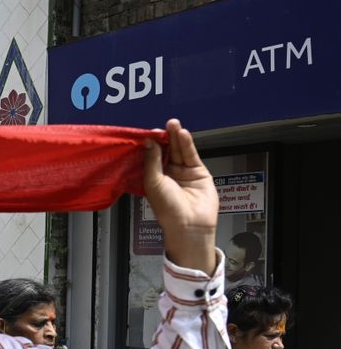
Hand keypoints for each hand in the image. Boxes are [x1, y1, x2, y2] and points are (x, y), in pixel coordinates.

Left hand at [143, 119, 218, 272]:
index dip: (152, 144)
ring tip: (173, 124)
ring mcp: (184, 173)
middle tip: (163, 125)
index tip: (149, 132)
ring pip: (179, 151)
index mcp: (154, 178)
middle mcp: (168, 174)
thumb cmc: (168, 209)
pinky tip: (183, 134)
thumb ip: (152, 161)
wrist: (190, 224)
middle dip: (165, 137)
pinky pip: (191, 155)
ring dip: (176, 137)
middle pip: (167, 151)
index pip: (152, 156)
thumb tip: (149, 142)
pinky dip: (187, 144)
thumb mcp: (154, 182)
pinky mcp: (199, 172)